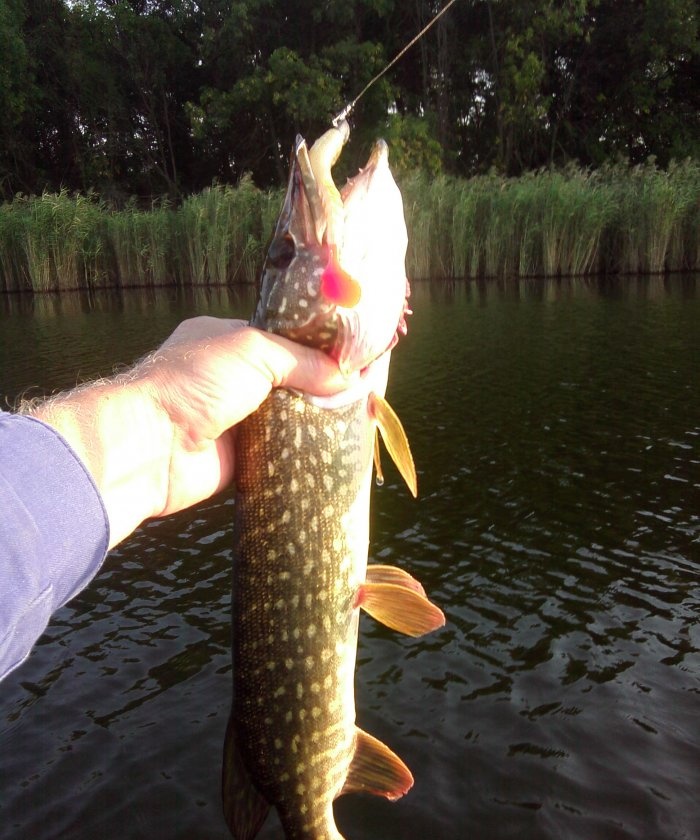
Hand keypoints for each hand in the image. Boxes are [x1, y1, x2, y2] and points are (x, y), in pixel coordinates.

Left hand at [34, 317, 346, 548]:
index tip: (356, 356)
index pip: (284, 340)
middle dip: (325, 384)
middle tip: (367, 390)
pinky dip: (306, 448)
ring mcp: (238, 419)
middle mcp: (233, 378)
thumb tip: (347, 379)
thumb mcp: (252, 351)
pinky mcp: (244, 457)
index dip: (319, 348)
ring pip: (291, 416)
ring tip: (363, 416)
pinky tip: (339, 445)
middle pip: (292, 379)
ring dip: (319, 418)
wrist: (150, 446)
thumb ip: (302, 360)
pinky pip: (284, 450)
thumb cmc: (194, 383)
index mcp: (228, 341)